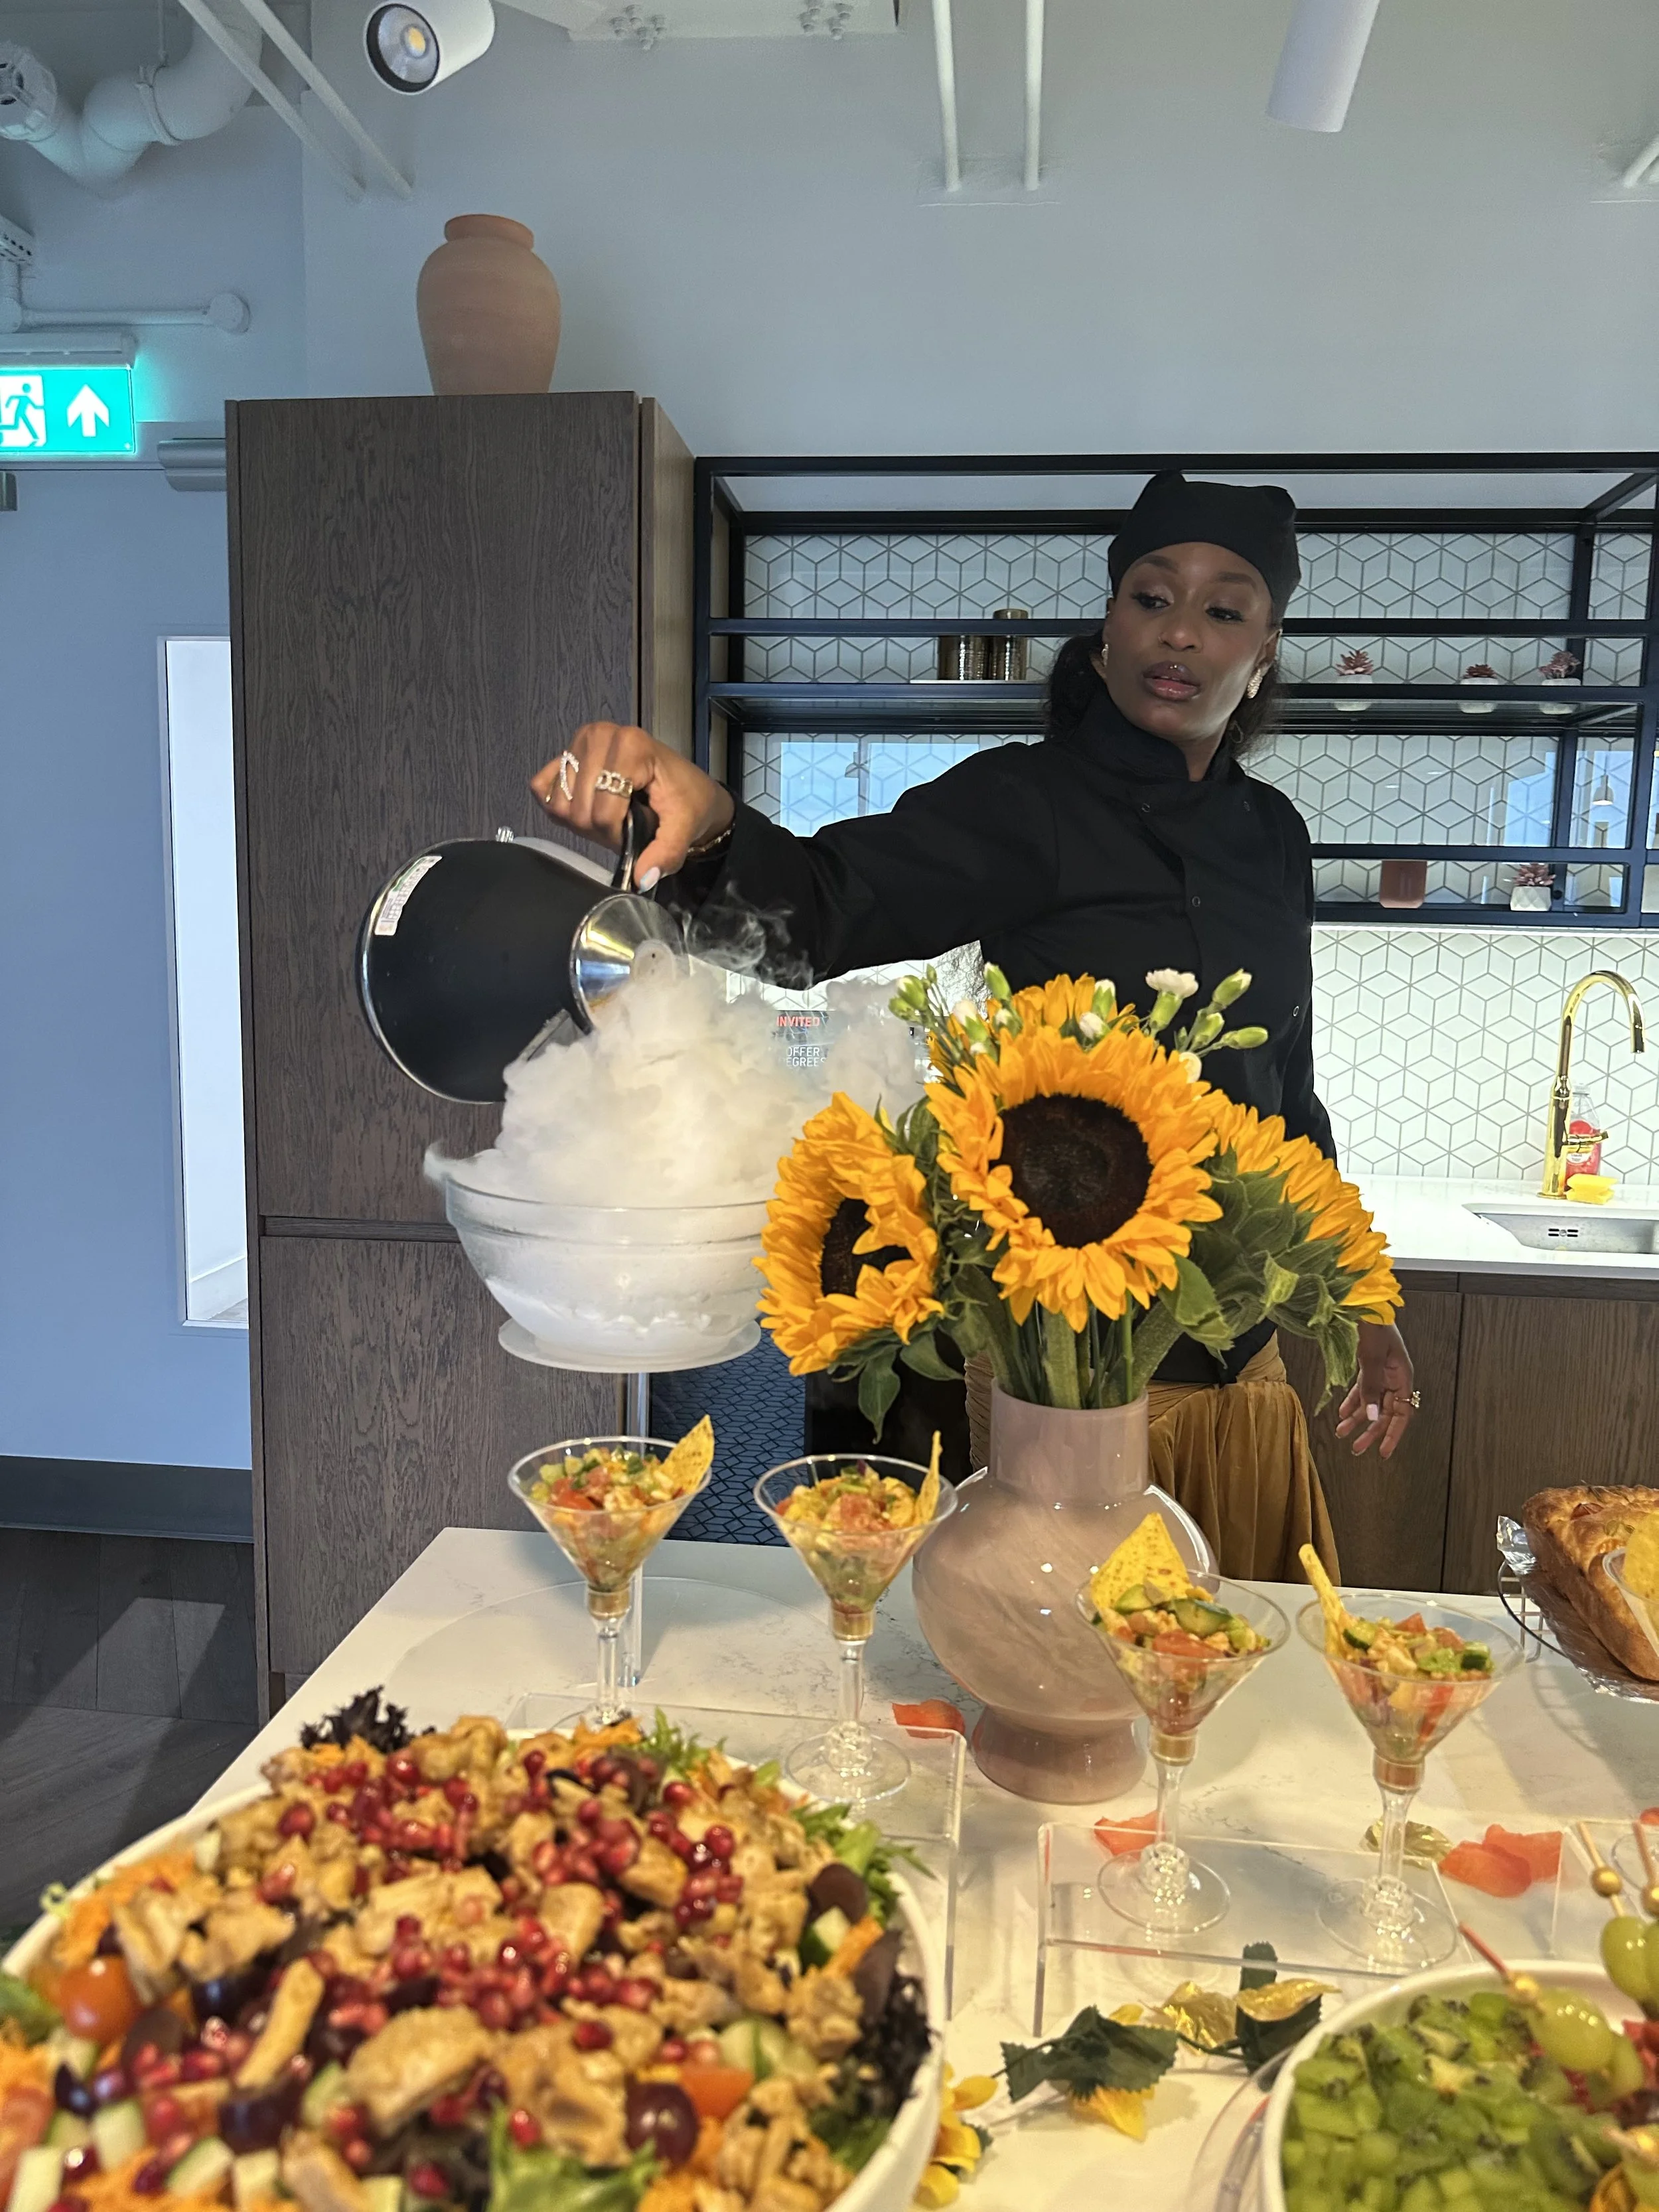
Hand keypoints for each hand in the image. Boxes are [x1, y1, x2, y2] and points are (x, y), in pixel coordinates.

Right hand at [531, 723, 733, 887]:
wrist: (686, 787)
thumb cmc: (687, 801)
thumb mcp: (685, 826)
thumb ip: (667, 852)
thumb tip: (641, 878)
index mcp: (631, 746)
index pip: (602, 810)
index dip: (616, 834)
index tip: (637, 830)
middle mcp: (600, 735)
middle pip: (578, 809)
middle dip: (599, 829)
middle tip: (625, 824)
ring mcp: (579, 742)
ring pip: (558, 802)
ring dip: (581, 821)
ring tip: (609, 814)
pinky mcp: (564, 753)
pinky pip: (542, 788)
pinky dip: (561, 806)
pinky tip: (587, 805)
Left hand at [1336, 1322, 1415, 1458]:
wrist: (1362, 1303)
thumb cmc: (1373, 1327)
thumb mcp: (1372, 1359)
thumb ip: (1372, 1388)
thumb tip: (1371, 1417)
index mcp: (1403, 1377)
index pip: (1402, 1414)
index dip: (1393, 1434)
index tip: (1383, 1452)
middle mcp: (1394, 1378)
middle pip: (1384, 1412)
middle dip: (1370, 1431)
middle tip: (1356, 1448)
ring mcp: (1382, 1372)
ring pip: (1371, 1402)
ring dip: (1357, 1418)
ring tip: (1343, 1433)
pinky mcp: (1369, 1366)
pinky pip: (1362, 1389)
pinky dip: (1353, 1402)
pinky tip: (1342, 1412)